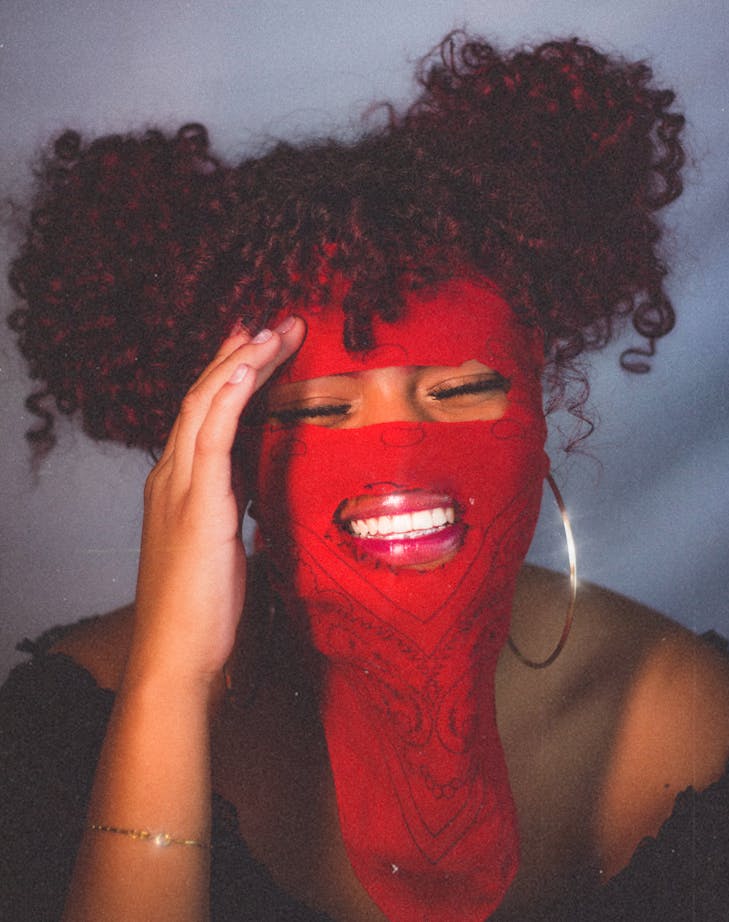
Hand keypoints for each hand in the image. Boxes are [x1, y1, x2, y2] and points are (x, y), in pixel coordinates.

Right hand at [127, 316, 304, 690]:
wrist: (176, 656)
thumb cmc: (202, 611)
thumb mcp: (222, 547)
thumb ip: (233, 511)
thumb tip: (257, 490)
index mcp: (179, 486)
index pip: (203, 415)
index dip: (227, 376)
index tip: (254, 347)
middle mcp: (171, 476)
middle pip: (203, 398)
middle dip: (239, 355)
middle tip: (273, 323)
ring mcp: (179, 487)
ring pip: (205, 405)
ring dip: (241, 362)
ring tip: (274, 331)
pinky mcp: (197, 505)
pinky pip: (211, 437)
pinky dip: (228, 396)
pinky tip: (248, 367)